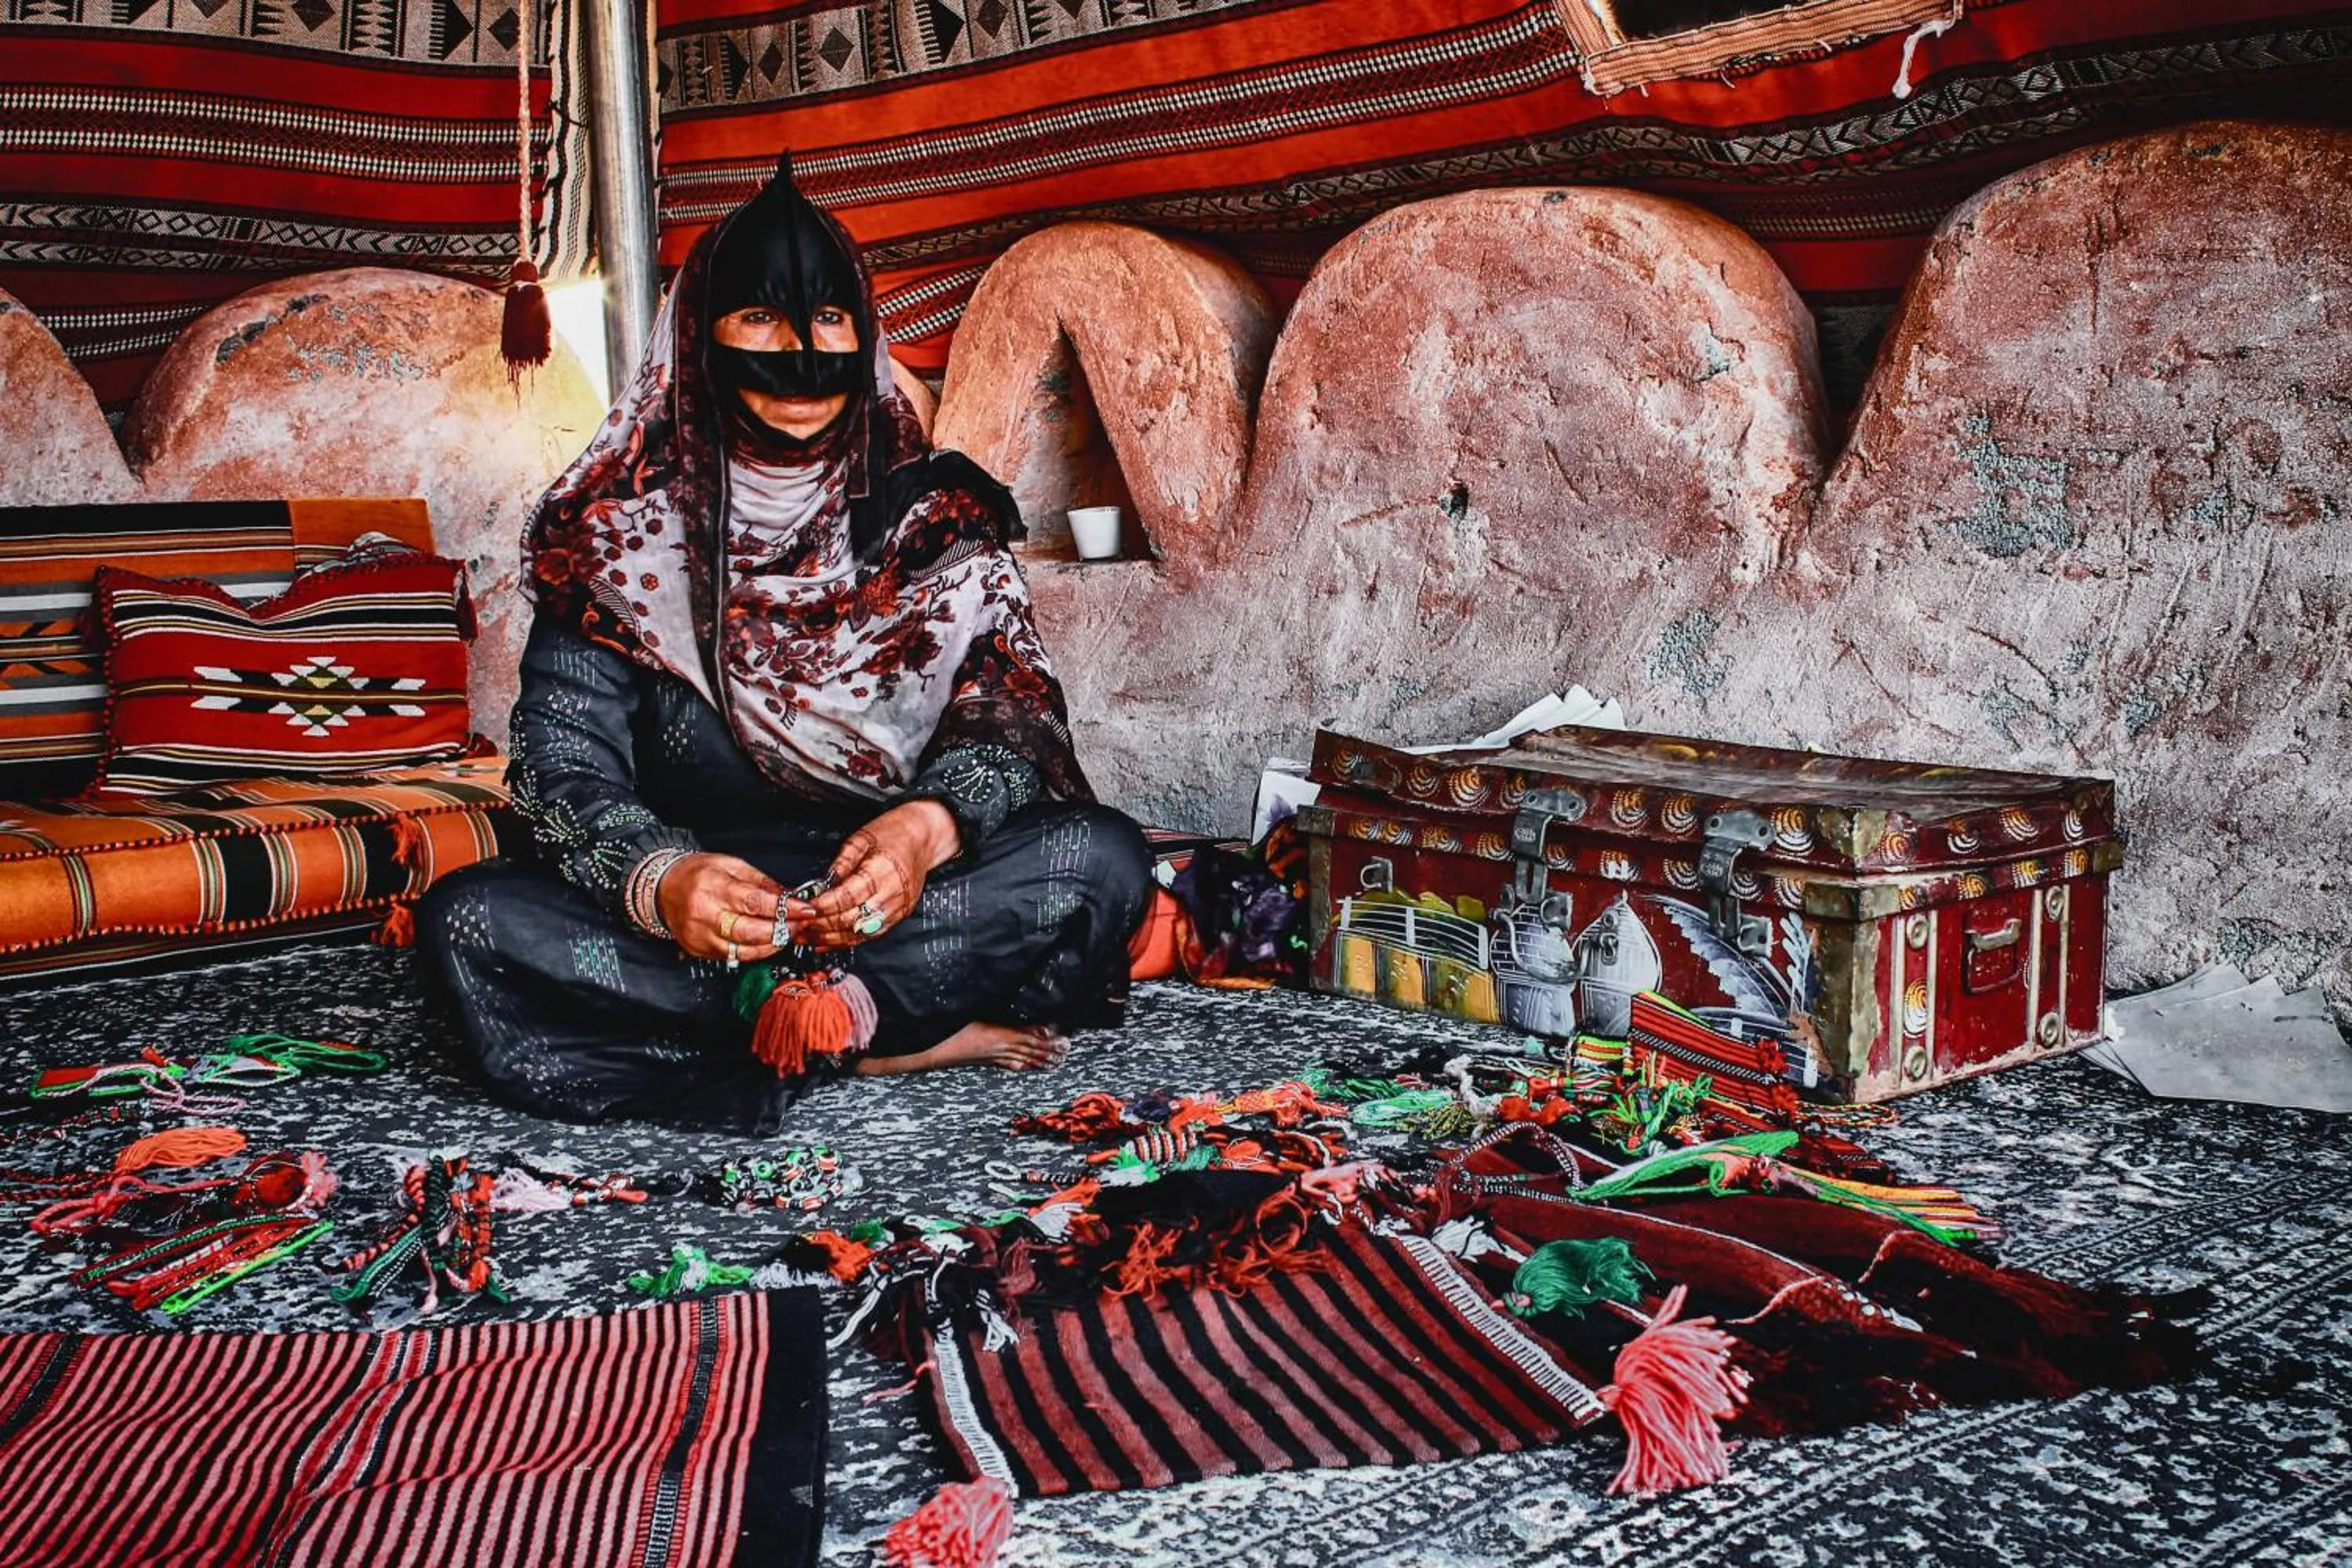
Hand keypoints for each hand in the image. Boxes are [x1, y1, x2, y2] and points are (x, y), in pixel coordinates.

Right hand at [656, 853, 787, 962]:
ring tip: (787, 933)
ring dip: (772, 944)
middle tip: (800, 923)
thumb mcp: (730, 865)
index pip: (756, 903)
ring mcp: (700, 936)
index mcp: (714, 888)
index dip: (785, 909)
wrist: (663, 887)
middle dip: (782, 930)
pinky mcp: (699, 950)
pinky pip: (733, 956)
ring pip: (744, 950)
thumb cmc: (697, 873)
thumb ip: (761, 882)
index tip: (806, 909)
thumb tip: (789, 895)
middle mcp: (705, 915)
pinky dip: (754, 951)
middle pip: (751, 932)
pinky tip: (766, 941)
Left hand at [788, 800, 959, 948]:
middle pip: (852, 919)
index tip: (805, 908)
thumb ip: (841, 862)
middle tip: (798, 926)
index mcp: (883, 871)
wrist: (924, 838)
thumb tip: (822, 883)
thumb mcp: (862, 838)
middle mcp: (893, 894)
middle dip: (822, 926)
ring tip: (807, 938)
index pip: (849, 897)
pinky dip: (846, 941)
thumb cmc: (895, 833)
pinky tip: (827, 942)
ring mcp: (897, 908)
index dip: (825, 906)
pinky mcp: (898, 916)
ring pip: (860, 932)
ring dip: (831, 939)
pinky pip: (870, 935)